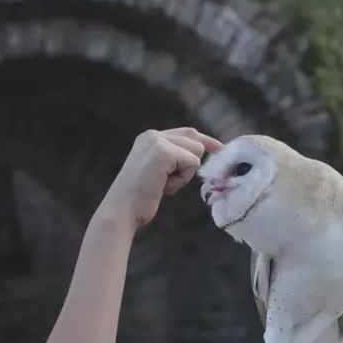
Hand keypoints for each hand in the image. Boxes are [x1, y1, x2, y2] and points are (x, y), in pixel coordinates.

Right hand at [100, 127, 222, 230]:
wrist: (122, 210)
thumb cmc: (139, 198)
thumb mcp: (157, 172)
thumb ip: (172, 159)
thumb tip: (197, 157)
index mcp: (149, 138)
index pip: (187, 133)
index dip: (205, 141)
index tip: (220, 149)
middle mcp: (153, 135)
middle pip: (195, 140)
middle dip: (191, 164)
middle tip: (169, 182)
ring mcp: (158, 141)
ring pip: (195, 152)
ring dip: (184, 174)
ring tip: (162, 185)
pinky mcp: (164, 152)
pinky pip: (192, 163)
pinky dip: (182, 180)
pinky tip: (163, 186)